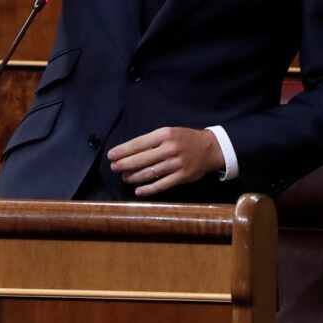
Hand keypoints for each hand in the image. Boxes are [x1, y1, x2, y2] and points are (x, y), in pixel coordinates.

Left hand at [106, 127, 224, 197]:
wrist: (210, 148)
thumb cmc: (185, 139)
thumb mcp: (169, 132)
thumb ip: (152, 140)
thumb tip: (129, 151)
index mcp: (164, 134)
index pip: (139, 143)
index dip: (123, 150)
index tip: (111, 155)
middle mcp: (170, 148)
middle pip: (142, 159)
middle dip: (124, 164)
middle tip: (114, 167)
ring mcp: (176, 163)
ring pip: (150, 172)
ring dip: (134, 176)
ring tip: (124, 177)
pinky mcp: (182, 176)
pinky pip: (162, 184)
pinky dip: (149, 189)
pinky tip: (139, 191)